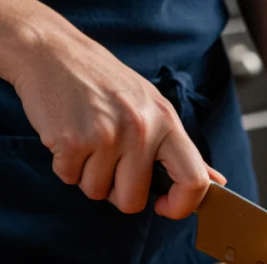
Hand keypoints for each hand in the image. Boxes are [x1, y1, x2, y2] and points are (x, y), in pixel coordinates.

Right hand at [7, 30, 224, 217]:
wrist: (51, 53)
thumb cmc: (103, 82)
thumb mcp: (151, 106)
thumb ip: (180, 149)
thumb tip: (215, 180)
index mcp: (165, 120)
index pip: (194, 180)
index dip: (181, 206)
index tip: (164, 207)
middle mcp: (140, 128)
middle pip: (133, 201)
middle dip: (116, 192)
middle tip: (108, 161)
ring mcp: (105, 135)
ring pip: (97, 192)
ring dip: (87, 175)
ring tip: (86, 139)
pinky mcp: (71, 141)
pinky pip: (69, 179)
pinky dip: (64, 165)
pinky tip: (67, 134)